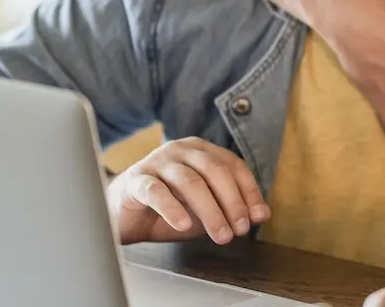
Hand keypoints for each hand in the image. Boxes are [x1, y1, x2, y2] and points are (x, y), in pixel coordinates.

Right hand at [106, 137, 270, 244]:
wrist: (121, 216)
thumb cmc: (166, 210)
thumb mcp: (204, 211)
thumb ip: (231, 209)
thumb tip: (262, 214)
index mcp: (201, 151)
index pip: (233, 165)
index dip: (249, 191)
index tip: (258, 216)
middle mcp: (181, 150)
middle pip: (215, 170)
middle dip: (232, 201)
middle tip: (240, 229)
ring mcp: (157, 162)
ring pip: (190, 181)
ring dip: (210, 210)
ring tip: (221, 235)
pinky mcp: (136, 180)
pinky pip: (156, 192)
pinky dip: (173, 208)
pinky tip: (184, 225)